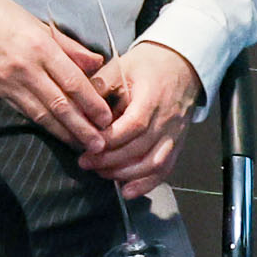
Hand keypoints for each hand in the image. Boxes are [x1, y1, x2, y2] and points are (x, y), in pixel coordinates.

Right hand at [0, 0, 116, 145]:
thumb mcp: (37, 22)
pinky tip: (52, 131)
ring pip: (40, 113)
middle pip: (59, 104)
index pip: (73, 82)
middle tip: (100, 144)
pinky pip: (20, 110)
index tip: (108, 118)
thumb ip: (68, 46)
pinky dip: (39, 123)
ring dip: (62, 132)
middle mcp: (23, 67)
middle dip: (82, 127)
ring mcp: (4, 81)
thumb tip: (96, 64)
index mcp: (39, 46)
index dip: (92, 104)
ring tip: (80, 145)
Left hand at [84, 41, 206, 195]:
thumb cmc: (147, 66)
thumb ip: (99, 85)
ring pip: (153, 162)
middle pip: (140, 148)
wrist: (180, 65)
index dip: (110, 140)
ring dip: (126, 174)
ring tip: (102, 174)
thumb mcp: (121, 66)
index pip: (132, 126)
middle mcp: (166, 120)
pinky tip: (128, 191)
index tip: (87, 147)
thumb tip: (76, 103)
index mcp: (152, 99)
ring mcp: (174, 134)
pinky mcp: (176, 143)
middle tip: (85, 163)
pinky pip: (165, 167)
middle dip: (111, 160)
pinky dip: (147, 183)